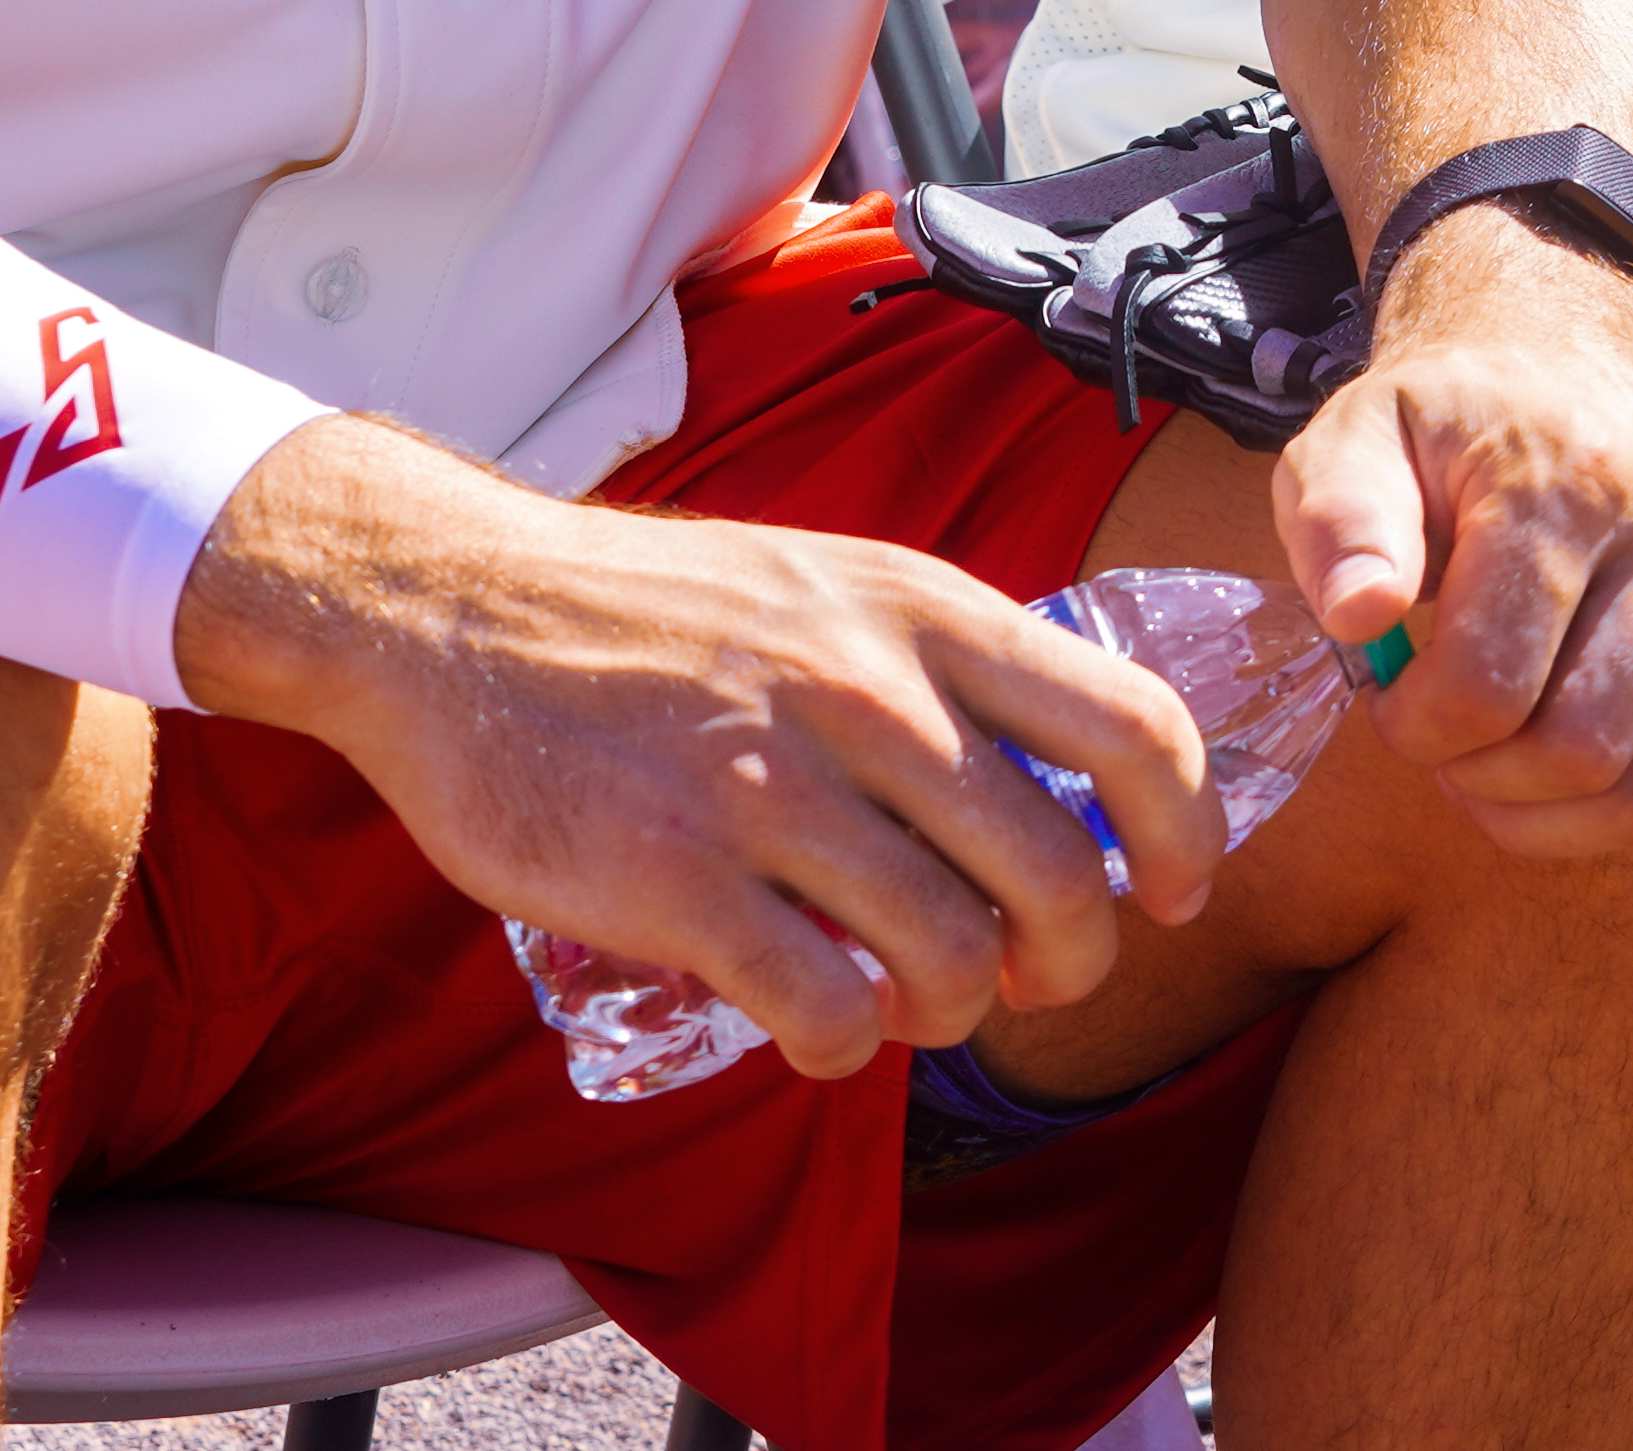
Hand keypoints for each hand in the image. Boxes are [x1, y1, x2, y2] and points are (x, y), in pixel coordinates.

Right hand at [188, 437, 1227, 1083]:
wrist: (448, 609)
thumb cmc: (647, 613)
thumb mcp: (825, 586)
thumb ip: (938, 671)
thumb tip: (1062, 785)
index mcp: (919, 609)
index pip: (1133, 727)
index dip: (1185, 834)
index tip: (1172, 895)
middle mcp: (865, 690)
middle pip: (1060, 875)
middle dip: (1069, 962)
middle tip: (1022, 981)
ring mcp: (769, 788)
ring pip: (953, 958)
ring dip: (948, 1012)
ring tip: (903, 1001)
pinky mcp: (676, 879)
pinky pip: (827, 1011)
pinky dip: (843, 1047)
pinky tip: (814, 1025)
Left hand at [1271, 208, 1632, 855]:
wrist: (1566, 367)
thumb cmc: (1445, 428)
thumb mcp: (1356, 437)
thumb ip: (1339, 519)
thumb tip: (1358, 614)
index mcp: (1571, 477)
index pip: (1489, 680)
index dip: (1414, 727)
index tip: (1386, 699)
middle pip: (1580, 748)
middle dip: (1480, 779)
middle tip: (1436, 741)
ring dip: (1545, 815)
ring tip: (1488, 769)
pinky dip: (1607, 813)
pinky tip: (1549, 768)